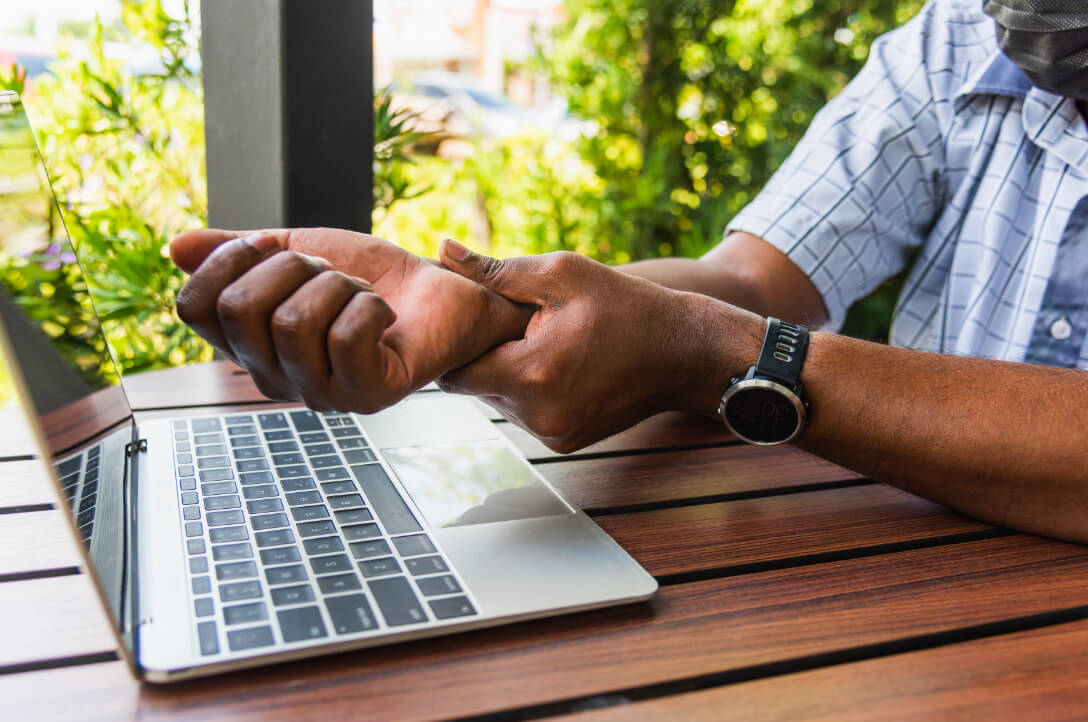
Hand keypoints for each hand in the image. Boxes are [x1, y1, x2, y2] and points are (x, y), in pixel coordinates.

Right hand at [170, 228, 531, 410]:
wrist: (437, 290)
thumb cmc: (369, 275)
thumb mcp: (294, 249)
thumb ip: (237, 251)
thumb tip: (177, 248)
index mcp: (249, 345)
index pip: (193, 307)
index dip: (228, 261)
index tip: (272, 249)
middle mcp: (275, 378)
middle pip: (240, 309)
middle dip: (291, 267)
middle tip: (328, 273)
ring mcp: (320, 393)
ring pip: (293, 321)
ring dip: (336, 285)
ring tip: (359, 293)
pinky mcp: (367, 396)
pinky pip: (346, 336)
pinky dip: (370, 306)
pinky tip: (384, 316)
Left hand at [437, 241, 763, 451]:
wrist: (685, 351)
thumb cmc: (625, 305)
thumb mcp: (562, 274)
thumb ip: (496, 270)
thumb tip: (443, 251)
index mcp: (532, 375)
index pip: (453, 372)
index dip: (457, 343)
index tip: (472, 318)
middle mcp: (537, 416)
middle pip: (475, 387)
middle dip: (485, 354)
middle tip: (513, 323)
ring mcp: (553, 434)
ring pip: (499, 401)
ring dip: (507, 372)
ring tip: (539, 340)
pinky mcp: (565, 442)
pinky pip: (526, 414)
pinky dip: (530, 390)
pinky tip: (558, 362)